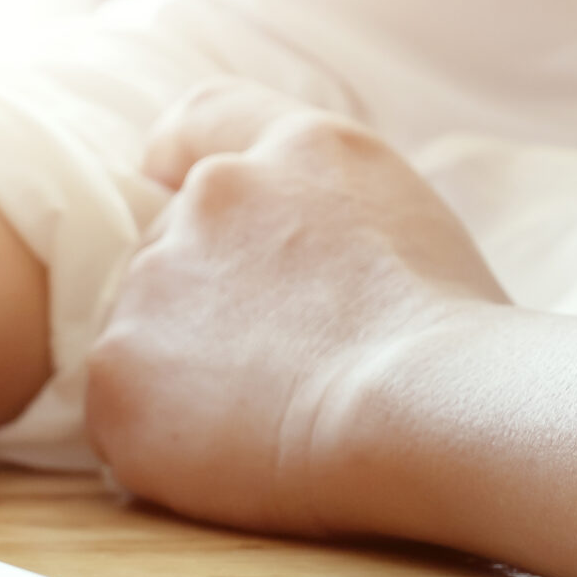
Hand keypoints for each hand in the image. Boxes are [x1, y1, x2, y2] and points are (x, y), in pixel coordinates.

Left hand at [84, 80, 512, 538]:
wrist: (428, 408)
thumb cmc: (461, 344)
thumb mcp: (416, 226)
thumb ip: (330, 209)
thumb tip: (288, 250)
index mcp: (298, 151)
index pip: (204, 118)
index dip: (180, 160)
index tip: (172, 194)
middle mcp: (214, 195)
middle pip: (172, 244)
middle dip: (204, 301)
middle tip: (275, 368)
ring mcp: (153, 280)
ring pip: (143, 327)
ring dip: (182, 369)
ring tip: (265, 421)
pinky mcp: (116, 371)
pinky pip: (123, 410)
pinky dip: (163, 439)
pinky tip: (229, 458)